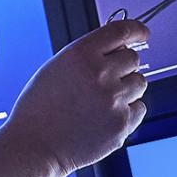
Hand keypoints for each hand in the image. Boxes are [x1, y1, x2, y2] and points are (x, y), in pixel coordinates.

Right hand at [0, 20, 148, 174]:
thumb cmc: (40, 109)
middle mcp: (99, 74)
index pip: (121, 31)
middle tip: (102, 83)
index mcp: (80, 55)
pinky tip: (102, 119)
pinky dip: (125, 112)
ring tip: (98, 103)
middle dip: (122, 68)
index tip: (142, 34)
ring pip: (139, 83)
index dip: (136, 30)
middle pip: (132, 59)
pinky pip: (139, 108)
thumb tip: (121, 48)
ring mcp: (113, 100)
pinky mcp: (121, 123)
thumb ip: (88, 56)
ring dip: (125, 90)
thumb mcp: (55, 69)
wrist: (34, 146)